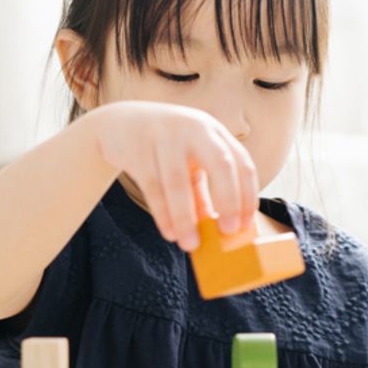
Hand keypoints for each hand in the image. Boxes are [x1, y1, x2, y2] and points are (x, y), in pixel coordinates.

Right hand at [90, 100, 258, 250]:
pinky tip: (169, 233)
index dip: (247, 196)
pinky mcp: (138, 149)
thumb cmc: (165, 147)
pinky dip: (163, 213)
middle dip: (229, 199)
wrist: (119, 123)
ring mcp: (165, 137)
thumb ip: (202, 195)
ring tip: (190, 244)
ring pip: (179, 181)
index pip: (241, 163)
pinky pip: (153, 187)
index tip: (245, 226)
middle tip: (229, 232)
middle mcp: (195, 129)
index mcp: (214, 133)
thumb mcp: (189, 164)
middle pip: (220, 163)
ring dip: (187, 217)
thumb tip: (216, 232)